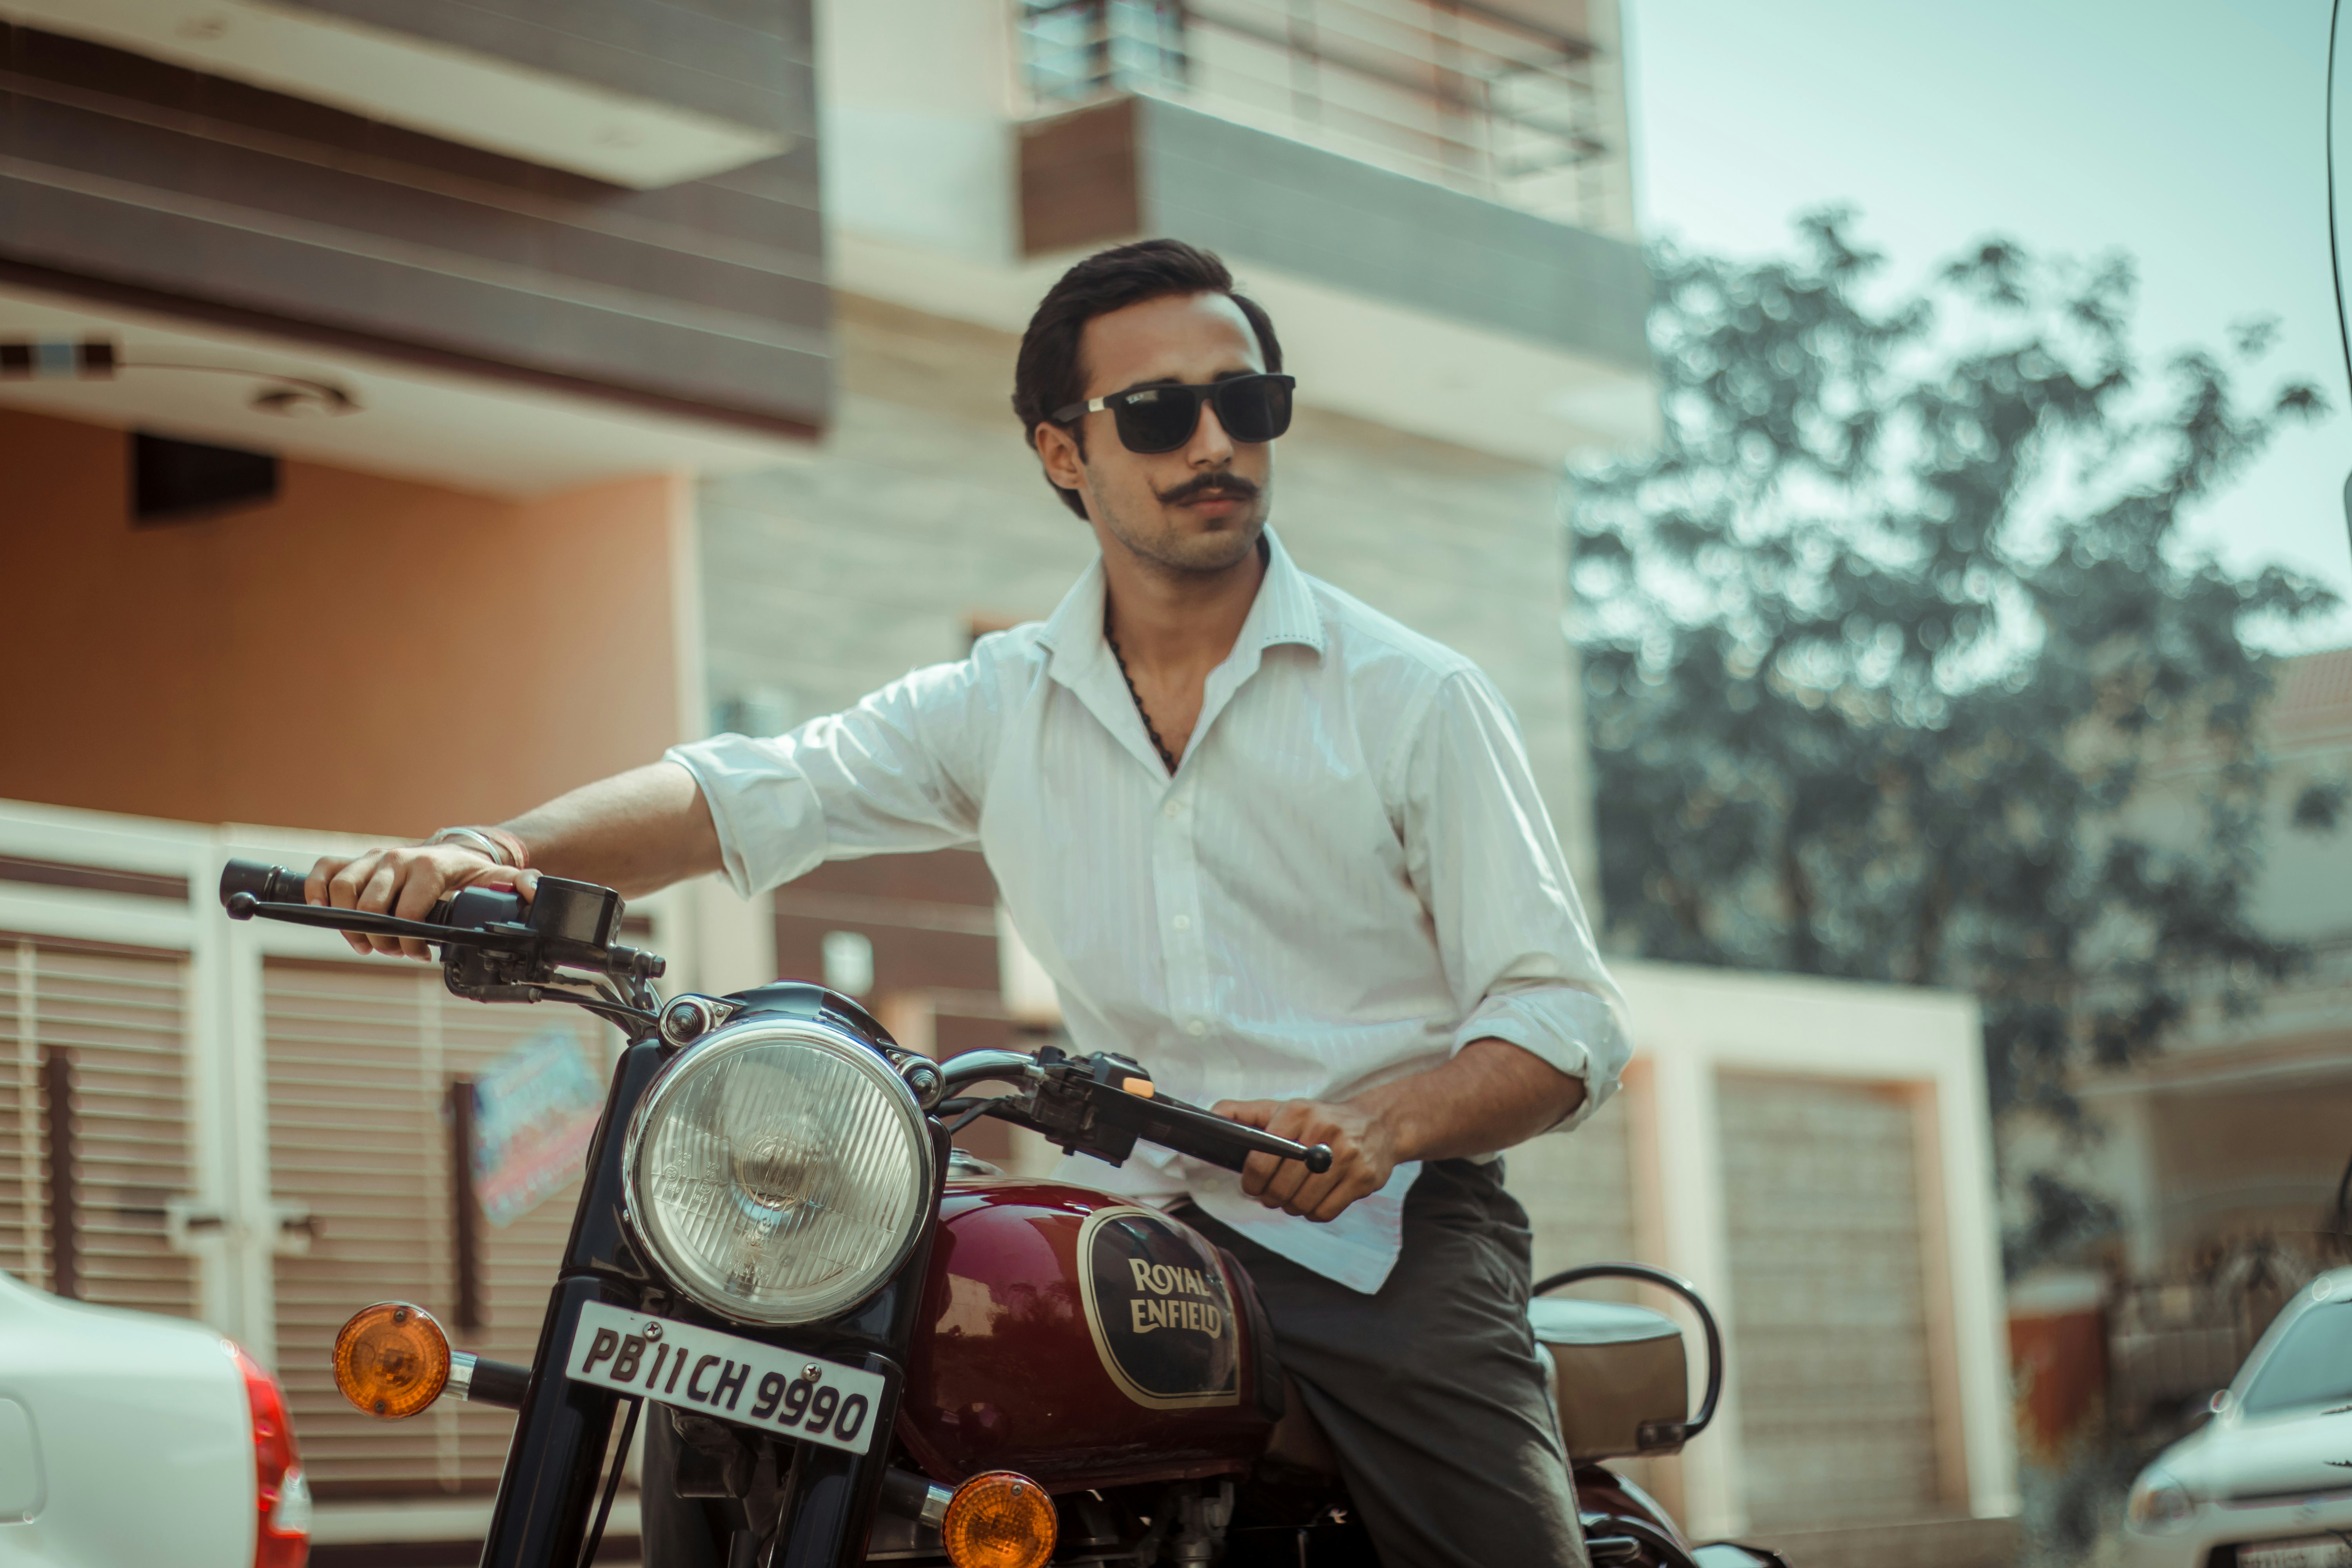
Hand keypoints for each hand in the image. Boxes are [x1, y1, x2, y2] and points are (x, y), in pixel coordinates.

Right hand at [306, 845, 537, 960]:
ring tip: (369, 943)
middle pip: (370, 905)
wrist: (454, 852)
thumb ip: (518, 887)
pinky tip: (325, 912)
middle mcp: (396, 859)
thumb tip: (533, 891)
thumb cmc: (470, 874)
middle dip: (380, 938)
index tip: (419, 954)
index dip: (409, 940)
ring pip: (342, 890)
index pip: (406, 910)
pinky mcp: (354, 861)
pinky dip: (316, 891)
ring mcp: (372, 859)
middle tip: (396, 951)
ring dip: (349, 924)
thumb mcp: (497, 881)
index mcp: (429, 866)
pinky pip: (322, 872)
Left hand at [1210, 1097, 1399, 1223]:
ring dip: (1292, 1207)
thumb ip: (1244, 1114)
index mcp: (1298, 1112)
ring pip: (1302, 1203)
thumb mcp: (1282, 1109)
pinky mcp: (1363, 1178)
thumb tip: (1211, 1117)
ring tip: (1294, 1195)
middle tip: (1273, 1194)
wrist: (1377, 1124)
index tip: (1252, 1185)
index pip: (1260, 1160)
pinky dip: (1314, 1213)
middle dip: (1271, 1197)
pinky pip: (1325, 1213)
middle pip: (1280, 1188)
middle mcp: (1324, 1131)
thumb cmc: (1319, 1121)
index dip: (1251, 1182)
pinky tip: (1315, 1199)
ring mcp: (1347, 1156)